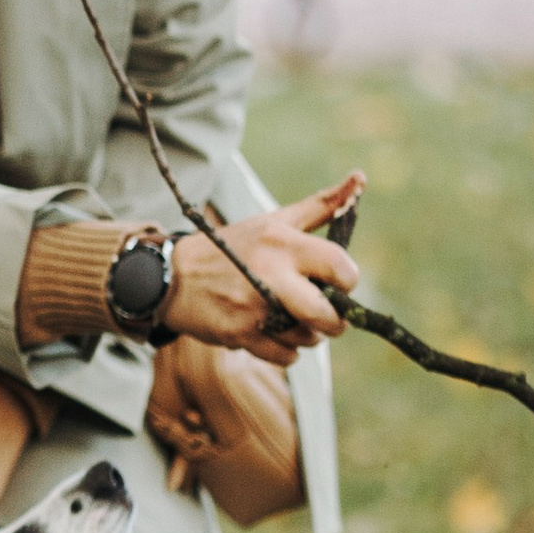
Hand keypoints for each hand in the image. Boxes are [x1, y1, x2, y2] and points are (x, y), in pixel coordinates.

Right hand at [160, 173, 364, 367]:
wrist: (174, 276)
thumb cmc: (233, 246)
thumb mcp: (274, 220)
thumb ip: (320, 205)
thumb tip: (360, 177)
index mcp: (283, 243)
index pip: (340, 267)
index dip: (347, 280)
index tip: (338, 282)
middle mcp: (270, 275)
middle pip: (327, 314)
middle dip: (335, 320)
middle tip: (328, 314)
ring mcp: (254, 309)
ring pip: (308, 338)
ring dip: (308, 334)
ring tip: (291, 317)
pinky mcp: (241, 334)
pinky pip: (286, 355)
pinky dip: (286, 349)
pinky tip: (273, 331)